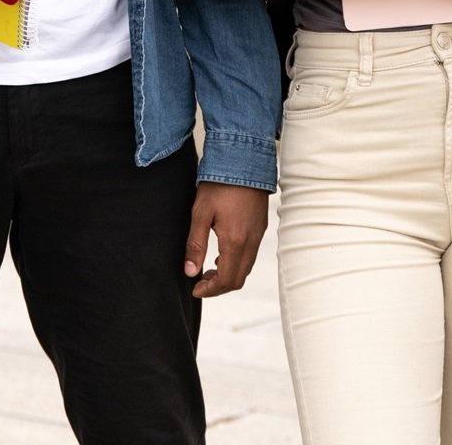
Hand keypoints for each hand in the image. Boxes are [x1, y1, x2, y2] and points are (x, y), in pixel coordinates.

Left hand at [184, 182, 268, 297]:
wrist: (244, 160)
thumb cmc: (219, 184)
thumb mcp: (200, 213)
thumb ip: (195, 245)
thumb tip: (190, 272)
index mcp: (235, 241)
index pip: (227, 280)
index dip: (210, 290)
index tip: (195, 289)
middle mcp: (251, 242)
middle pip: (239, 279)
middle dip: (219, 286)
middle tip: (201, 282)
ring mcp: (258, 234)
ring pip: (246, 268)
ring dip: (229, 274)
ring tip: (209, 268)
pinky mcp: (261, 226)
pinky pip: (251, 254)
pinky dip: (237, 262)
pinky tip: (222, 252)